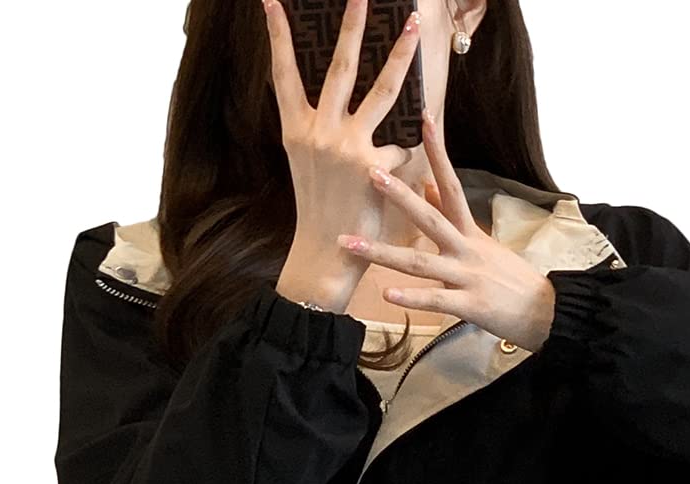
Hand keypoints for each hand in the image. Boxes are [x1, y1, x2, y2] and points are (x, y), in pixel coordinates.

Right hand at [264, 0, 424, 311]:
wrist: (324, 253)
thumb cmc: (319, 209)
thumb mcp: (307, 162)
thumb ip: (319, 128)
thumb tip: (341, 96)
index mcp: (296, 130)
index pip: (283, 74)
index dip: (277, 37)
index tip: (271, 2)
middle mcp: (319, 132)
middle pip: (339, 68)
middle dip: (351, 27)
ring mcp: (346, 147)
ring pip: (381, 90)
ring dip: (399, 55)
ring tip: (410, 25)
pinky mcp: (372, 166)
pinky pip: (402, 143)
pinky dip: (410, 144)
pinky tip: (417, 145)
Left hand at [335, 108, 557, 351]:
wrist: (544, 311)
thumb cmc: (510, 279)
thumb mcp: (483, 242)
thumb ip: (451, 216)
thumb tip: (428, 185)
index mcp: (469, 232)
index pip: (451, 183)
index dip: (438, 152)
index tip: (424, 118)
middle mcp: (466, 249)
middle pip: (429, 217)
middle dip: (399, 196)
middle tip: (370, 173)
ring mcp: (466, 276)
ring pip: (420, 262)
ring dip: (383, 253)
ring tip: (351, 244)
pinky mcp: (469, 304)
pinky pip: (435, 300)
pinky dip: (411, 298)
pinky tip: (387, 295)